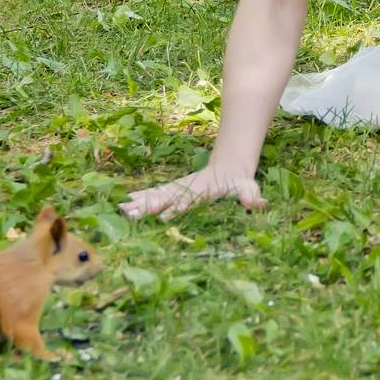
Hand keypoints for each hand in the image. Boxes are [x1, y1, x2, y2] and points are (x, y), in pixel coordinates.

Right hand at [120, 164, 265, 220]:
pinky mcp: (173, 190)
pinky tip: (124, 205)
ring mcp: (178, 188)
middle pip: (166, 196)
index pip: (189, 199)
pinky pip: (154, 194)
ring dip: (140, 202)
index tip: (167, 214)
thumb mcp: (248, 187)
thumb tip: (258, 203)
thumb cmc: (239, 181)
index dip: (179, 206)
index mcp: (203, 189)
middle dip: (150, 204)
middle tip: (132, 213)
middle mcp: (187, 188)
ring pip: (156, 194)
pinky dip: (139, 199)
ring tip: (121, 210)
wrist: (230, 165)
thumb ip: (252, 195)